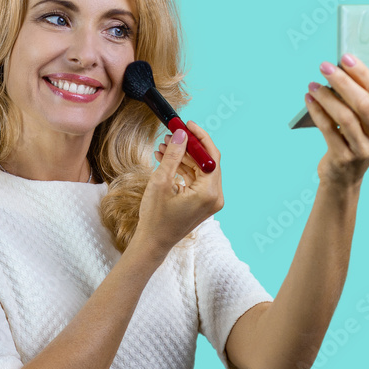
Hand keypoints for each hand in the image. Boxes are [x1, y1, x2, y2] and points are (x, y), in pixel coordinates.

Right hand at [135, 121, 222, 255]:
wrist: (153, 243)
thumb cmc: (155, 217)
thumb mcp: (161, 182)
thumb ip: (174, 155)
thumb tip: (181, 134)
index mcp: (209, 192)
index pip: (211, 156)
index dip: (199, 137)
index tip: (186, 124)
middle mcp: (215, 197)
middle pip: (207, 162)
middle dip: (188, 146)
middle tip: (172, 133)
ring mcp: (210, 201)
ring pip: (200, 170)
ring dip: (183, 157)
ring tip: (164, 146)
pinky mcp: (202, 203)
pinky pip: (196, 180)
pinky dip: (183, 169)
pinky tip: (166, 159)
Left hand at [305, 54, 368, 188]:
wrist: (344, 175)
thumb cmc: (358, 138)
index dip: (362, 73)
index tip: (345, 57)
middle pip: (363, 104)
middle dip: (343, 82)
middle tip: (325, 66)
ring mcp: (363, 149)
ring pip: (344, 117)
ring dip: (326, 97)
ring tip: (313, 84)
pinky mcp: (344, 157)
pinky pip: (328, 129)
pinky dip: (317, 112)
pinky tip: (309, 99)